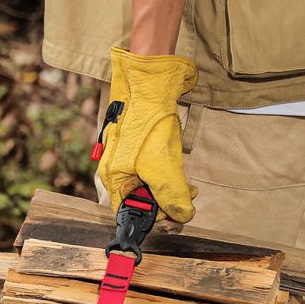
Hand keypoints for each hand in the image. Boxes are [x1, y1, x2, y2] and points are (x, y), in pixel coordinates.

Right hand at [96, 46, 198, 222]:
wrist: (152, 84)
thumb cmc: (148, 122)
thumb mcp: (162, 166)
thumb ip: (172, 195)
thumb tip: (183, 216)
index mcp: (113, 178)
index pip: (130, 212)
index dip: (154, 219)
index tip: (176, 219)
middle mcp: (118, 171)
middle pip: (142, 201)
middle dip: (167, 204)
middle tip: (188, 203)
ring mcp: (129, 159)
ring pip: (152, 186)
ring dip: (173, 191)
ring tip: (191, 189)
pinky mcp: (142, 149)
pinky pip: (156, 171)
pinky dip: (171, 176)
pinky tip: (183, 174)